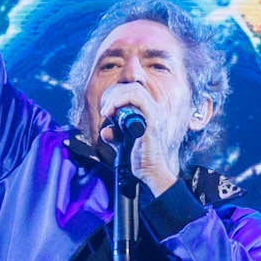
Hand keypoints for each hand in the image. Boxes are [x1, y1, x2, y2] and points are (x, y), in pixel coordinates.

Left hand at [98, 80, 184, 195]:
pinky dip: (122, 101)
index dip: (118, 95)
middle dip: (114, 95)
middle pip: (134, 87)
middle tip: (105, 111)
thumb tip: (105, 132)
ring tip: (107, 112)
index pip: (135, 91)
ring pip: (135, 90)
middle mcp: (155, 110)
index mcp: (150, 112)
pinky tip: (112, 111)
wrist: (151, 173)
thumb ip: (115, 136)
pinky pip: (138, 99)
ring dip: (116, 98)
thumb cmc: (140, 160)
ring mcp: (155, 114)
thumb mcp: (123, 144)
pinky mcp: (152, 121)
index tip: (106, 110)